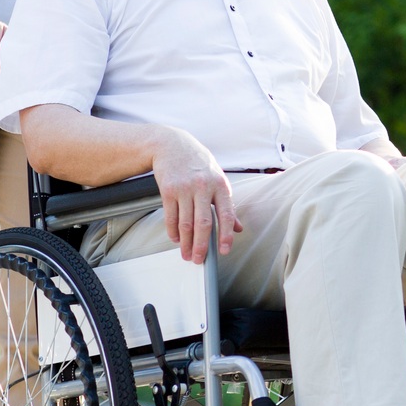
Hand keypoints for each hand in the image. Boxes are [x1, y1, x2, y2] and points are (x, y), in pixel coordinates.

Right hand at [151, 128, 242, 262]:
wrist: (172, 145)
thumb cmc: (198, 163)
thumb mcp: (218, 179)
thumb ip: (227, 204)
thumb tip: (238, 227)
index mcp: (220, 185)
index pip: (227, 214)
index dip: (226, 235)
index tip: (224, 250)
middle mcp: (203, 187)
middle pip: (203, 223)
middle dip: (201, 246)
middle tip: (199, 260)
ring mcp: (184, 189)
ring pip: (186, 223)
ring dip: (185, 243)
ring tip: (186, 254)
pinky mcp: (168, 190)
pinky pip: (171, 216)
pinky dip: (173, 231)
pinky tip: (176, 239)